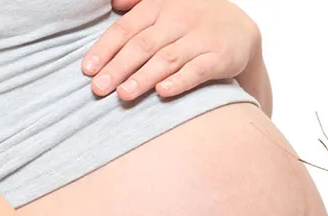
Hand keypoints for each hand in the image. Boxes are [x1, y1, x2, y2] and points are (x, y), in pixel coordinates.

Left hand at [82, 0, 260, 100]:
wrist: (240, 27)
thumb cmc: (192, 18)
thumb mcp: (166, 3)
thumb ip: (138, 1)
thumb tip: (112, 2)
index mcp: (159, 6)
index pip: (126, 28)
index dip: (105, 49)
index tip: (88, 70)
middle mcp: (178, 19)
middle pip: (142, 45)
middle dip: (118, 68)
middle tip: (98, 89)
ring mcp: (200, 38)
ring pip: (166, 59)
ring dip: (143, 78)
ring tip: (123, 95)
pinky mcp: (220, 57)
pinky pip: (197, 70)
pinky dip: (179, 81)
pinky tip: (162, 93)